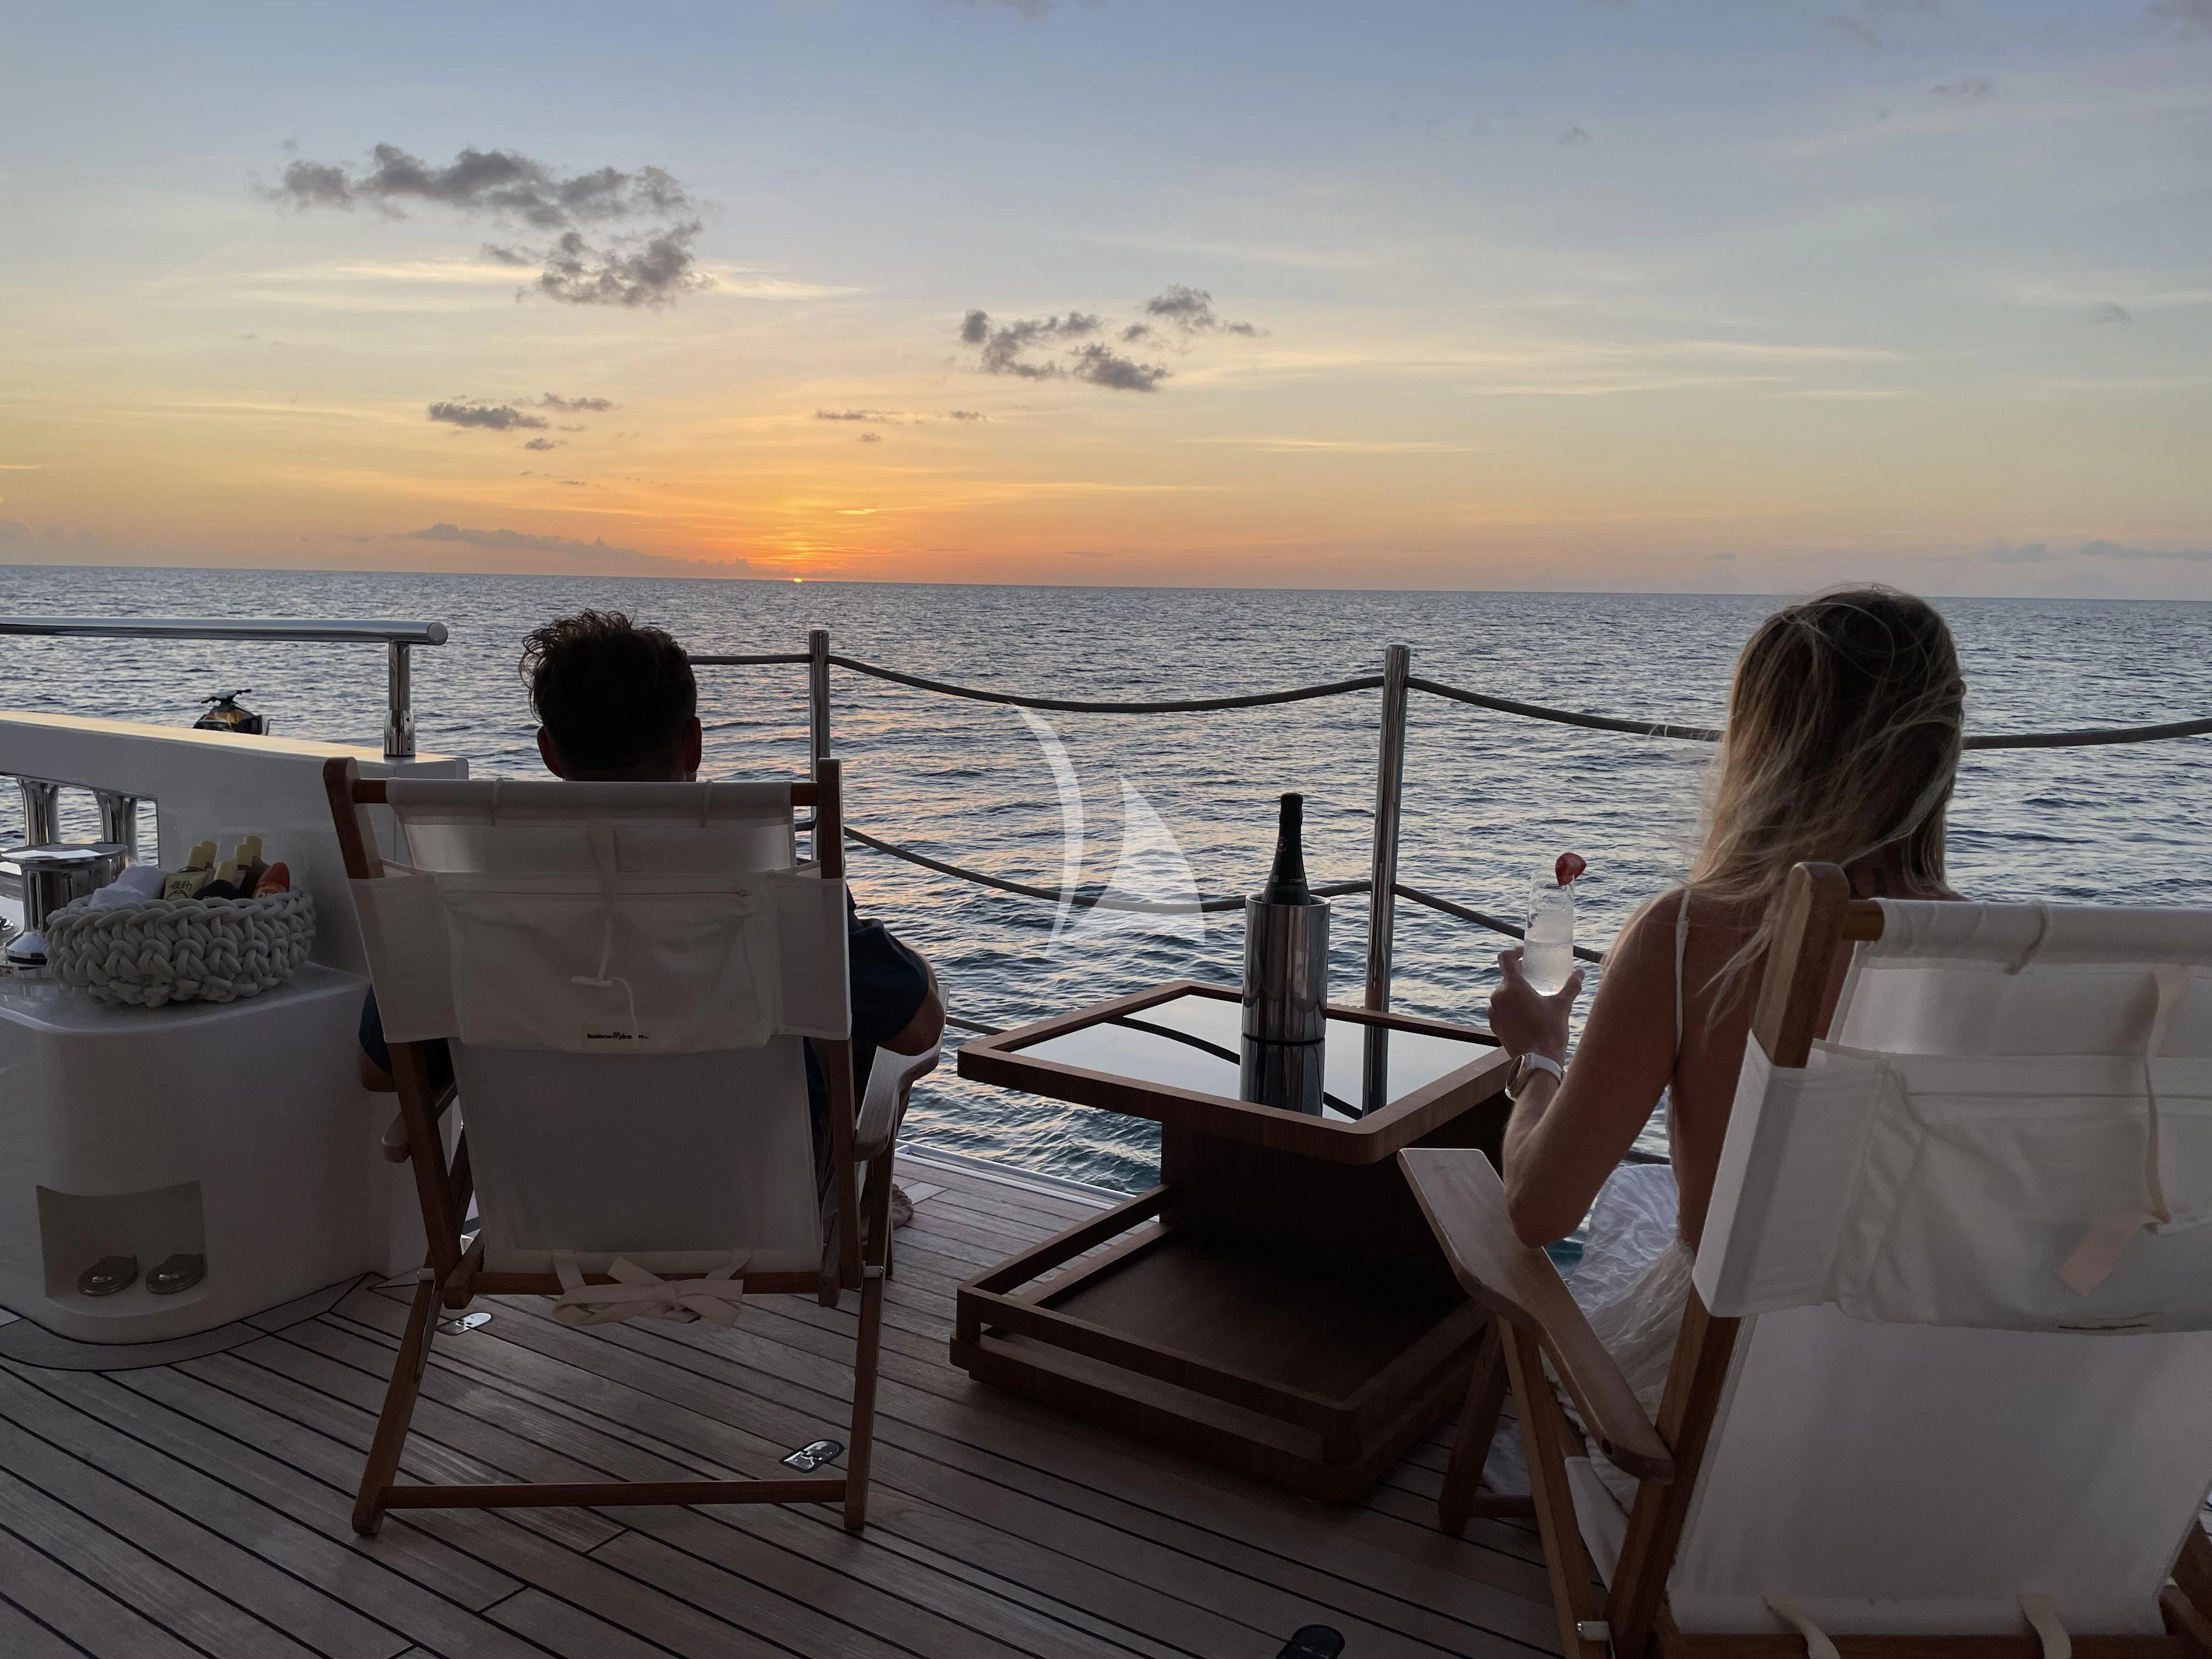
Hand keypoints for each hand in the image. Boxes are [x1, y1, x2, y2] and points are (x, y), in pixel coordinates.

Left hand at [1486, 946, 1582, 1062]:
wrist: (1537, 1061)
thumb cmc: (1550, 1032)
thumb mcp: (1562, 1006)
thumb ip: (1571, 986)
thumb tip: (1581, 972)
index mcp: (1513, 987)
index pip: (1505, 958)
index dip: (1514, 952)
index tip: (1525, 954)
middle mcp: (1498, 996)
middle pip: (1505, 976)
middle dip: (1519, 974)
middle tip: (1533, 975)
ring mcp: (1493, 1011)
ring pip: (1501, 993)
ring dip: (1513, 991)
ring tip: (1529, 996)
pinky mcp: (1493, 1024)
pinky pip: (1499, 1008)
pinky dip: (1509, 1005)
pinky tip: (1522, 1012)